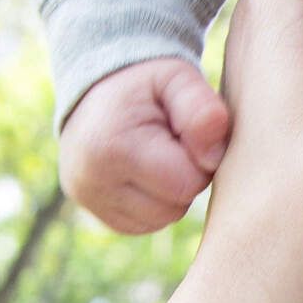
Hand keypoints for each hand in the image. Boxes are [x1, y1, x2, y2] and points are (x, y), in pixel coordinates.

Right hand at [59, 56, 232, 232]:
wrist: (98, 89)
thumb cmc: (147, 84)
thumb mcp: (178, 78)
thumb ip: (202, 109)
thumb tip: (214, 158)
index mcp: (111, 148)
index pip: (187, 183)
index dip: (200, 160)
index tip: (186, 134)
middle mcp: (91, 181)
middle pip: (174, 208)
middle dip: (185, 178)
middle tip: (172, 143)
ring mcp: (89, 200)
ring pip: (161, 219)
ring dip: (171, 193)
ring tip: (158, 155)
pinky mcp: (95, 212)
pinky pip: (144, 224)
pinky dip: (154, 202)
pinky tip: (146, 172)